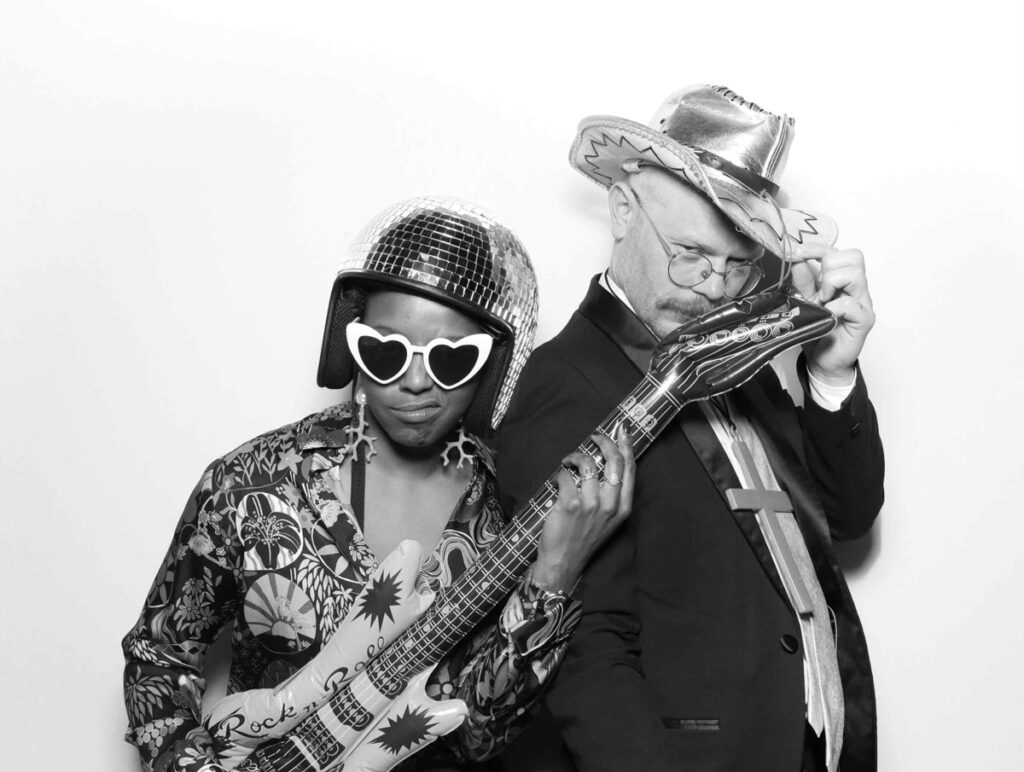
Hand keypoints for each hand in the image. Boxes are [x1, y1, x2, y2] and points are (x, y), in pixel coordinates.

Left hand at [531, 427, 635, 592]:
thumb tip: (607, 464)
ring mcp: (591, 505)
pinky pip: (566, 476)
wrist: (563, 562)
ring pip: (588, 463)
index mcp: (623, 507)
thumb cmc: (584, 538)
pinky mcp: (570, 504)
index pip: (630, 468)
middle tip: (595, 436)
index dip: (626, 445)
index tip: (621, 431)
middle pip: (614, 460)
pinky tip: (558, 478)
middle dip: (605, 441)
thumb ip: (611, 495)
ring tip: (568, 462)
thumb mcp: (608, 520)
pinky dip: (560, 473)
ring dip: (575, 457)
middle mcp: (610, 505)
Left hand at [788, 242, 875, 384]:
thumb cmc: (818, 332)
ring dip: (831, 285)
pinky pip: (850, 304)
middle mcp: (857, 290)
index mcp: (844, 282)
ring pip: (854, 275)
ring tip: (823, 303)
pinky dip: (834, 308)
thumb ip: (803, 282)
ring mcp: (863, 304)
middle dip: (828, 267)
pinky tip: (826, 317)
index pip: (840, 252)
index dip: (819, 248)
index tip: (798, 253)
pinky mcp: (864, 321)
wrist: (824, 362)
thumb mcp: (805, 302)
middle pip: (853, 257)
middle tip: (818, 290)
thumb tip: (797, 259)